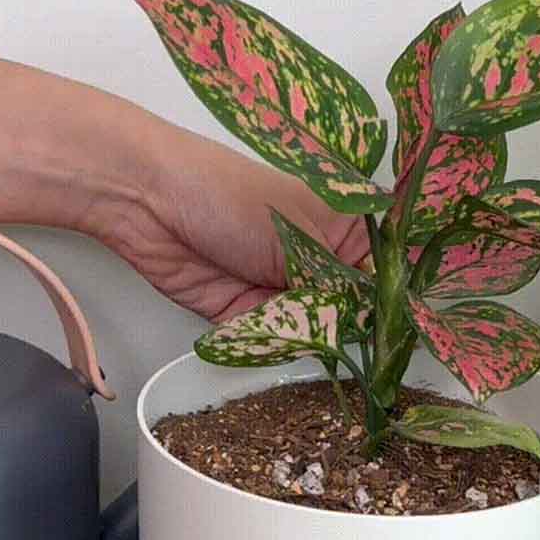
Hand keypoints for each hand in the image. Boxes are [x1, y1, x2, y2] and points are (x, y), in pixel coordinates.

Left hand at [82, 126, 369, 321]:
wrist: (148, 202)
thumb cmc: (229, 195)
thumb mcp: (297, 236)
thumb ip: (335, 286)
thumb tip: (365, 322)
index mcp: (340, 230)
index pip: (377, 276)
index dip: (383, 304)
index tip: (391, 327)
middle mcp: (314, 263)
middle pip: (346, 313)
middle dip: (341, 326)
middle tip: (334, 326)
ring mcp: (280, 291)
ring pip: (309, 333)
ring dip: (301, 336)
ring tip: (286, 318)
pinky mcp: (245, 317)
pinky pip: (269, 344)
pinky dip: (267, 343)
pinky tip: (261, 327)